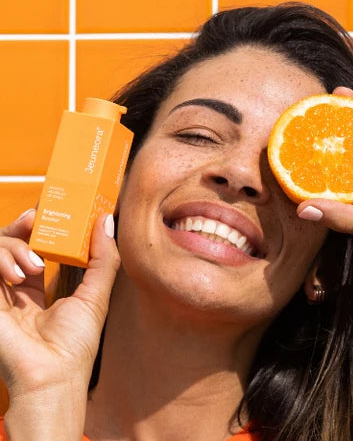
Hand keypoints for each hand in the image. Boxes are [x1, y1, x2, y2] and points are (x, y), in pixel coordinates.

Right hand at [0, 209, 119, 437]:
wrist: (51, 377)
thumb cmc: (75, 342)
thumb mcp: (96, 294)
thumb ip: (103, 257)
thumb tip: (107, 220)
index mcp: (41, 286)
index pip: (35, 246)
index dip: (42, 226)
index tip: (54, 211)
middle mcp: (17, 286)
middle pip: (12, 241)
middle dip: (23, 225)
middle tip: (36, 217)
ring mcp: (0, 292)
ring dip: (15, 246)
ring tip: (35, 264)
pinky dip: (1, 258)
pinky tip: (20, 274)